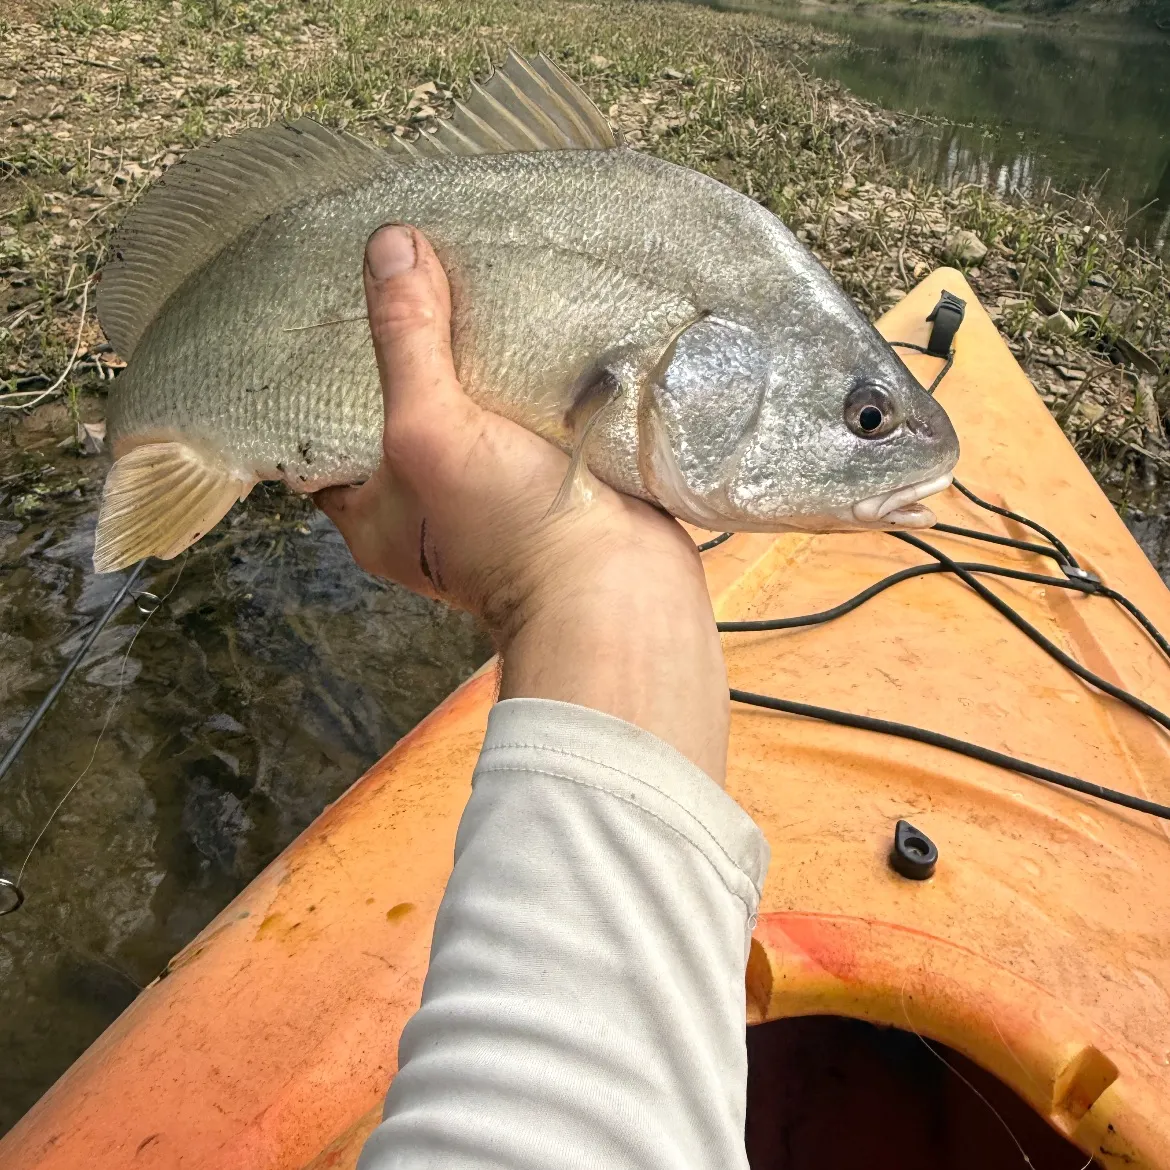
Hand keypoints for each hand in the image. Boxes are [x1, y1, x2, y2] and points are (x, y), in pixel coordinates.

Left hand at [315, 225, 729, 782]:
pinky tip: (529, 322)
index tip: (331, 310)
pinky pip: (523, 417)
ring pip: (469, 411)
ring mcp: (490, 495)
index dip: (321, 377)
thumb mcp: (431, 430)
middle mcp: (424, 507)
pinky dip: (523, 378)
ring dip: (473, 361)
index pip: (324, 436)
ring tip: (465, 282)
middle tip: (407, 278)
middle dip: (409, 354)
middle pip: (402, 413)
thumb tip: (388, 245)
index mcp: (372, 513)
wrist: (619, 590)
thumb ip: (407, 342)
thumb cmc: (507, 528)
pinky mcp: (547, 481)